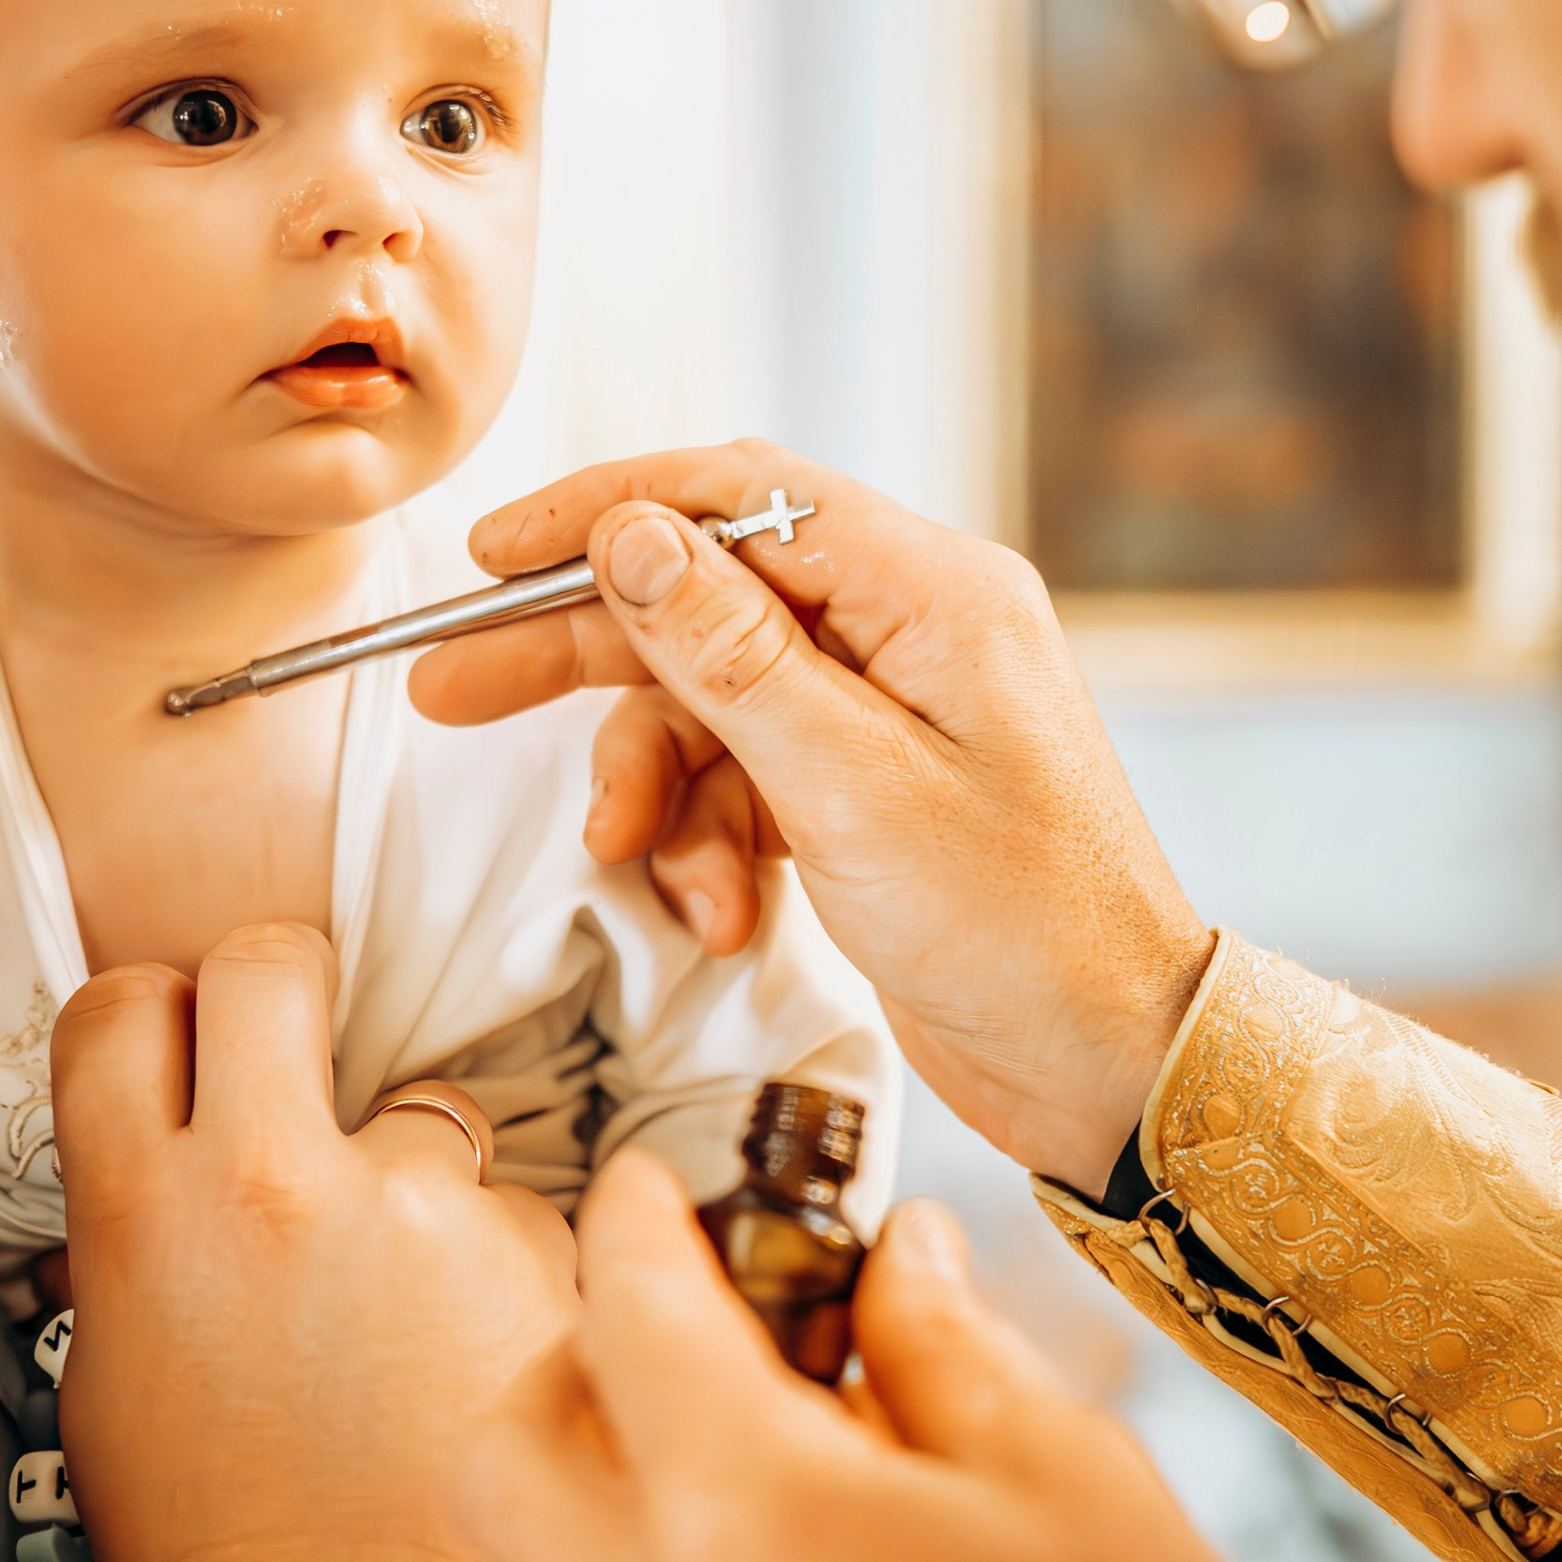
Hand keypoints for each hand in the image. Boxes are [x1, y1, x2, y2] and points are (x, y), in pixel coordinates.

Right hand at [52, 923, 577, 1561]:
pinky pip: (527, 1217)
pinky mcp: (534, 1261)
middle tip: (305, 1060)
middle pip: (272, 963)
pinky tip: (485, 1380)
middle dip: (285, 989)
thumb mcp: (116, 1376)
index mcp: (141, 1217)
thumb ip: (146, 1236)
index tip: (189, 1051)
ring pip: (432, 1114)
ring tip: (413, 1330)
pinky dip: (514, 1279)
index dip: (161, 1016)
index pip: (122, 1003)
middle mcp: (270, 1184)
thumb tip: (170, 1148)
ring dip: (425, 1186)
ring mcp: (414, 1215)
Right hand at [410, 442, 1212, 1184]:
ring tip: (638, 865)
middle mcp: (911, 628)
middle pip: (704, 598)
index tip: (490, 558)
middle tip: (453, 689)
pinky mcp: (867, 787)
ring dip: (658, 792)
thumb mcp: (849, 788)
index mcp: (932, 588)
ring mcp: (889, 710)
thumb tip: (627, 533)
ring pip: (708, 704)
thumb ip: (727, 654)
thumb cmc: (1022, 931)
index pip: (739, 494)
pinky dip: (707, 841)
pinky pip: (743, 778)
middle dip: (584, 655)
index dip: (602, 513)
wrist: (1109, 1067)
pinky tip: (716, 913)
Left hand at [467, 1156, 1365, 1561]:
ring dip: (610, 1470)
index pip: (628, 1310)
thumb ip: (937, 1338)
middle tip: (687, 1319)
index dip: (636, 1215)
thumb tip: (890, 1251)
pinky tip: (798, 1552)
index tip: (659, 1177)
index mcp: (751, 1514)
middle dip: (569, 1357)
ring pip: (551, 1560)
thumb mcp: (1062, 1467)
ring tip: (762, 1431)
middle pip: (506, 1449)